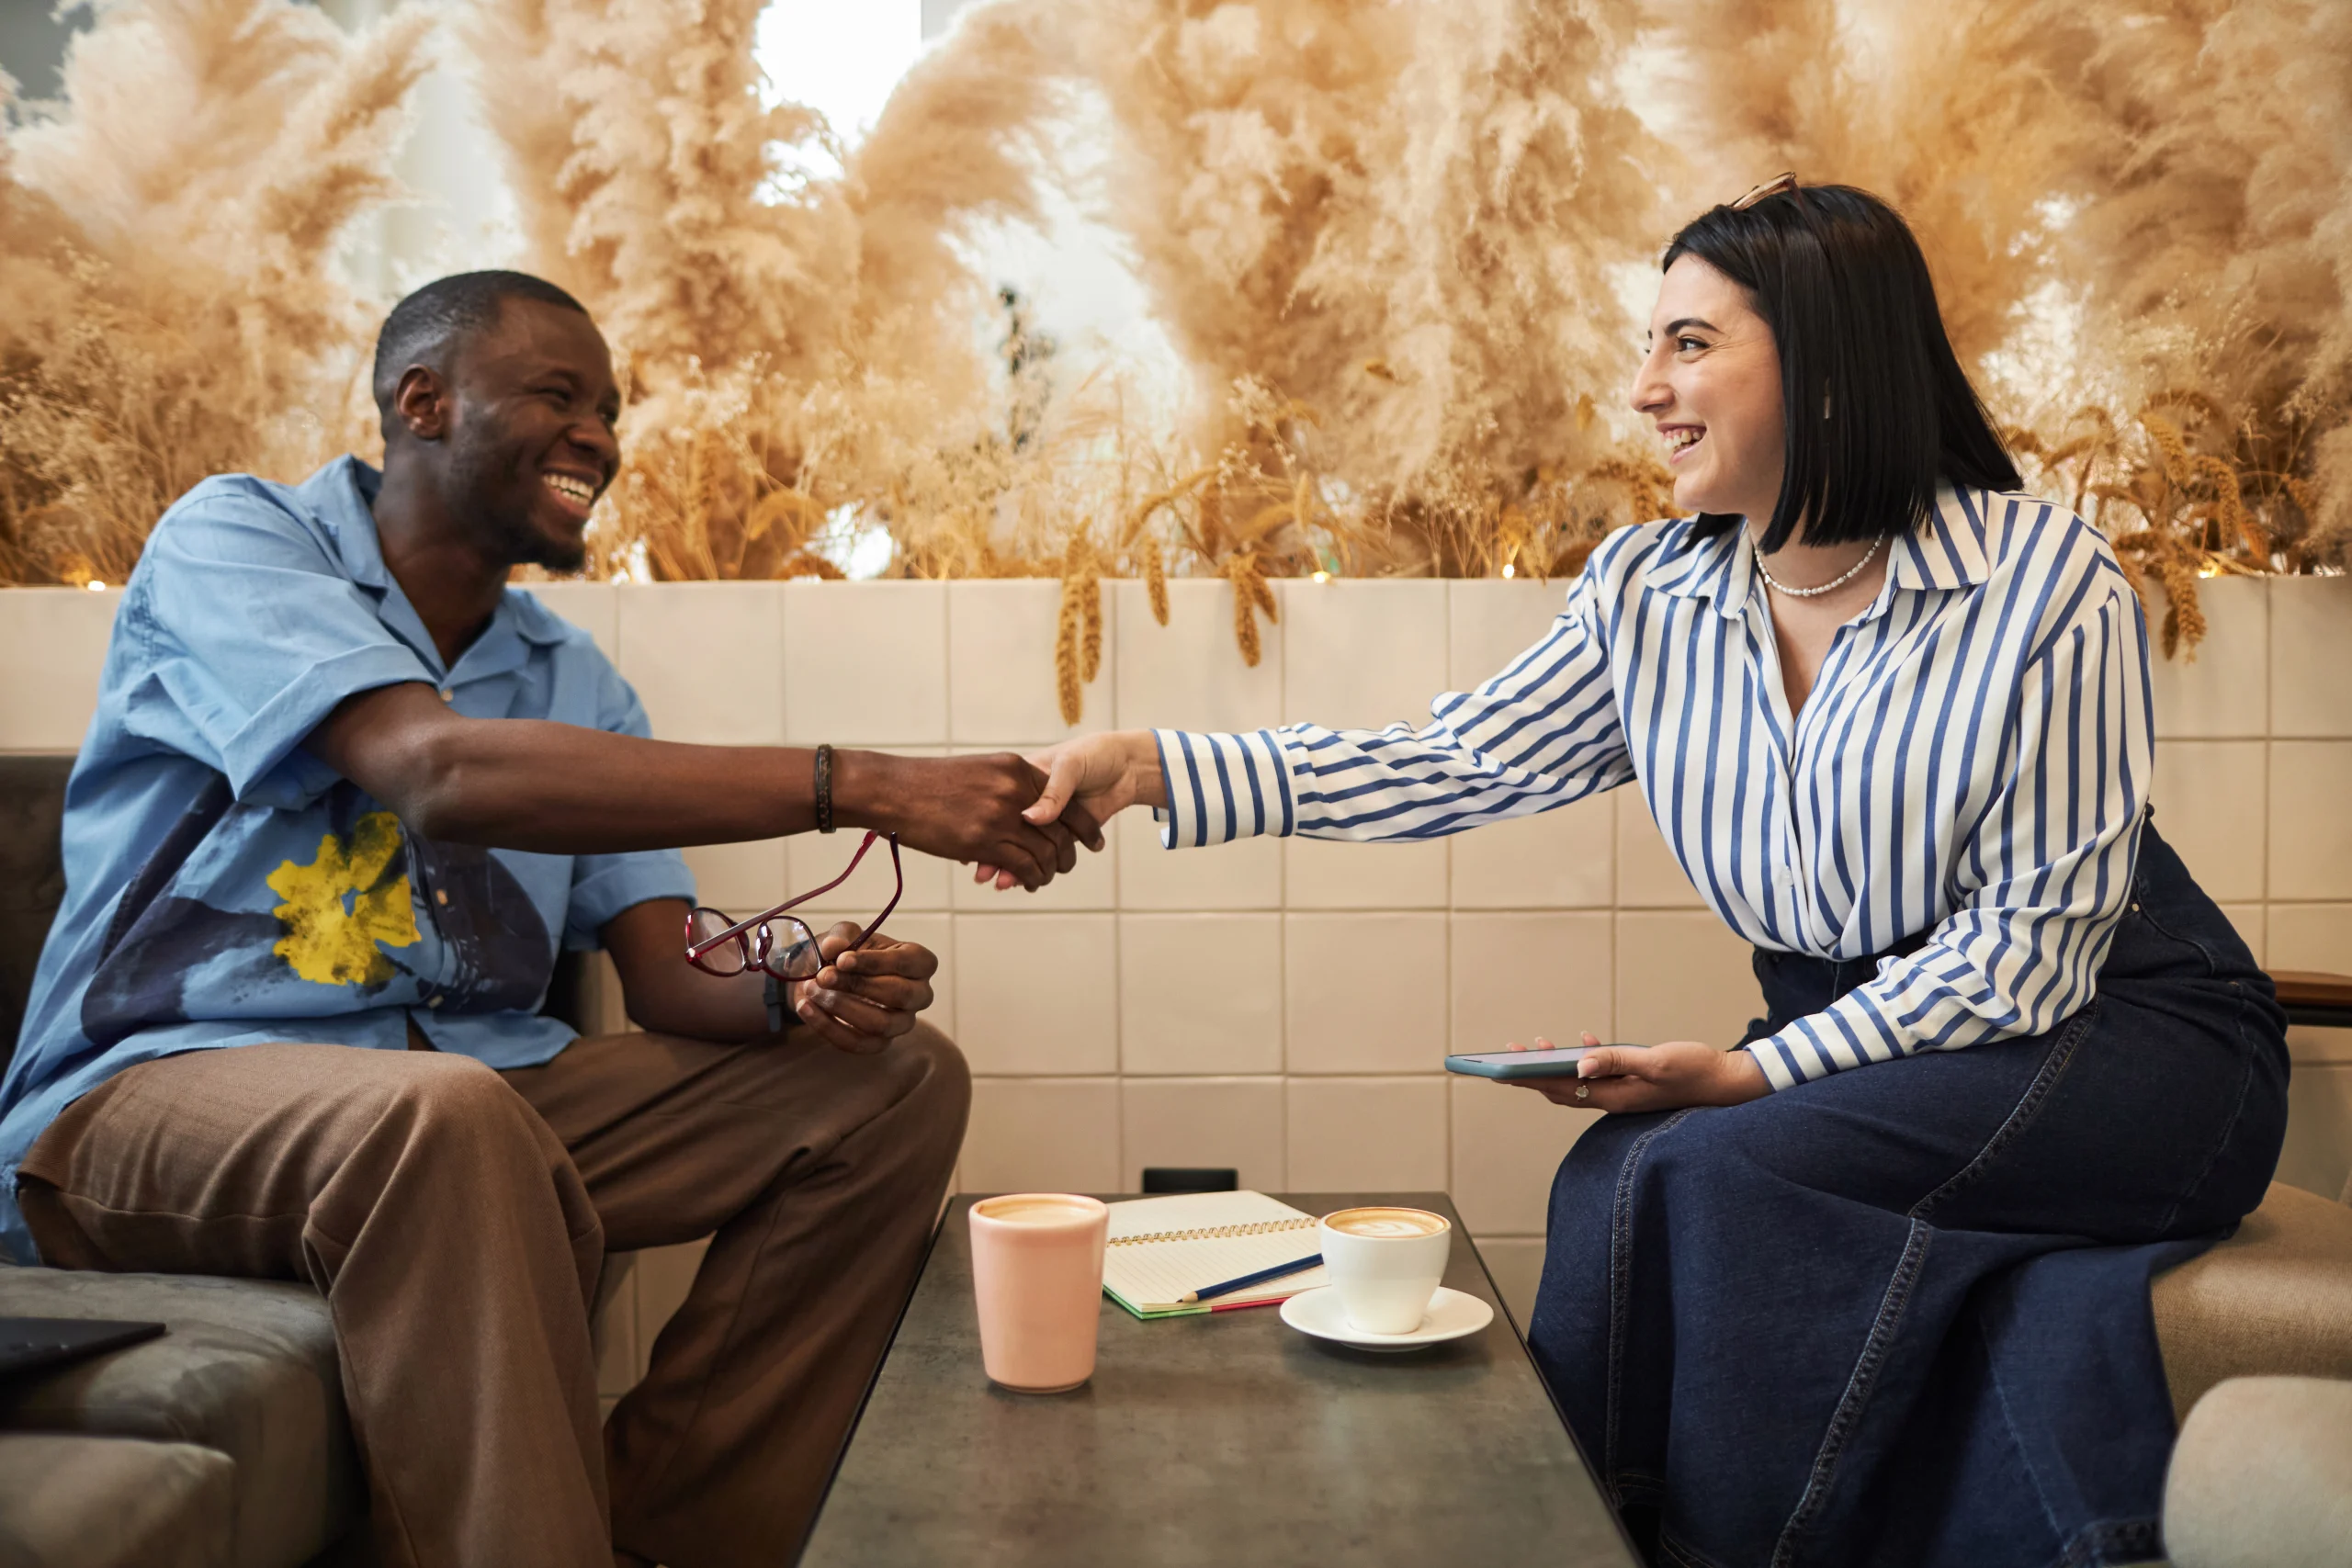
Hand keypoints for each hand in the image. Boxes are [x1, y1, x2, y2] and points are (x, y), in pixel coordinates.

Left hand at [788, 923, 938, 1054]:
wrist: (827, 976)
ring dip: (841, 1007)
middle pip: (898, 995)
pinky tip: (806, 1007)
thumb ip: (841, 936)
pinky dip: (827, 1027)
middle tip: (823, 976)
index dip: (875, 962)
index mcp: (918, 962)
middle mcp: (918, 995)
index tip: (842, 959)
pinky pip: (857, 1043)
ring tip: (812, 989)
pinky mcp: (879, 1043)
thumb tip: (833, 947)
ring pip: (879, 1024)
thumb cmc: (847, 953)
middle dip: (857, 985)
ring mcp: (901, 1023)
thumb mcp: (844, 935)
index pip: (908, 963)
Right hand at [837, 751, 1100, 890]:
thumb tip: (1028, 813)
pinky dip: (1031, 878)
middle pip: (1061, 828)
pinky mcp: (983, 840)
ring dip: (1051, 870)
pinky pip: (1023, 865)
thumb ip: (1008, 788)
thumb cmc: (930, 783)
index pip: (1064, 799)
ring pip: (1045, 851)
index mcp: (1015, 768)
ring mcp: (1000, 815)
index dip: (1082, 823)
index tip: (1091, 839)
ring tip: (1045, 879)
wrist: (894, 789)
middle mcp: (1014, 789)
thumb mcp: (979, 771)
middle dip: (1070, 852)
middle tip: (1070, 865)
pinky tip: (1029, 883)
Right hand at [973, 730, 1164, 891]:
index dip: (989, 822)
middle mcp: (1030, 800)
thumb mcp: (1070, 764)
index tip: (976, 842)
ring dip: (1010, 867)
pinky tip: (1017, 880)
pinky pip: (1042, 855)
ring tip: (1000, 882)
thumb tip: (1030, 819)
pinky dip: (1029, 870)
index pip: (1003, 804)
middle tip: (984, 874)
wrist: (1128, 766)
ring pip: (1023, 846)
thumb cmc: (1095, 755)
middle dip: (996, 854)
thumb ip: (1053, 791)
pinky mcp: (1062, 835)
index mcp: (1024, 777)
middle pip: (1009, 831)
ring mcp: (1045, 819)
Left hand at [1504, 1032, 1769, 1113]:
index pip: (1561, 1087)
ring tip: (1536, 1046)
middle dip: (1532, 1073)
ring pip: (1579, 1081)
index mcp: (1615, 1096)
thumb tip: (1580, 1061)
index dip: (1530, 1079)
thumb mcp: (1657, 1061)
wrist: (1727, 1081)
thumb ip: (1618, 1060)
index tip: (1503, 1070)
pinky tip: (1584, 1042)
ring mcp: (1624, 1092)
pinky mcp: (1634, 1083)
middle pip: (1562, 1087)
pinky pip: (1600, 1074)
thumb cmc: (1696, 1070)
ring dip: (1555, 1066)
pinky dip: (1586, 1059)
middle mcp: (1614, 1098)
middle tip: (1507, 1055)